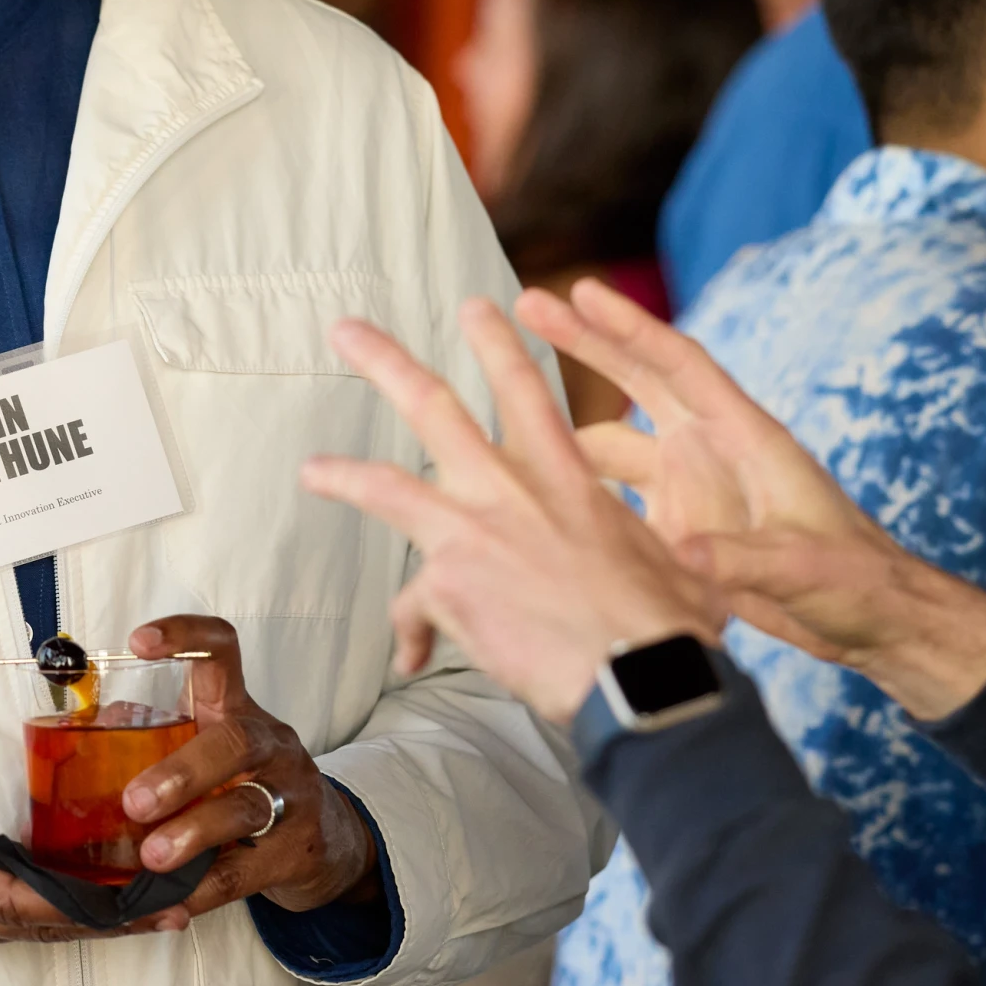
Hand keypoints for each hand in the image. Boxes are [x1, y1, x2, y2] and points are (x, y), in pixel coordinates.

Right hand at [0, 769, 161, 953]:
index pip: (14, 901)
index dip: (79, 905)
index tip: (137, 901)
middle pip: (44, 927)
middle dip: (114, 920)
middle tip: (183, 903)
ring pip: (36, 930)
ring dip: (99, 921)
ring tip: (166, 905)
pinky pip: (18, 923)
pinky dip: (67, 914)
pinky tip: (103, 898)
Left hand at [117, 615, 377, 918]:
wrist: (327, 842)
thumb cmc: (249, 787)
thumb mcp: (212, 753)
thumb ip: (156, 742)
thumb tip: (84, 736)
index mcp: (237, 711)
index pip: (221, 653)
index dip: (185, 638)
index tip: (139, 643)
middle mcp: (270, 744)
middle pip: (235, 740)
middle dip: (183, 770)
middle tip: (135, 802)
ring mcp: (290, 797)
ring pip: (246, 807)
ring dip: (194, 832)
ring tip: (153, 858)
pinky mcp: (296, 851)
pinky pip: (245, 872)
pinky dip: (203, 890)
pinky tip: (172, 904)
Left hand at [304, 297, 724, 724]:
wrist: (639, 677)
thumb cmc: (667, 627)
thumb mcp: (666, 559)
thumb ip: (637, 547)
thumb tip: (672, 561)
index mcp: (566, 475)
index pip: (524, 388)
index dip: (496, 343)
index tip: (475, 308)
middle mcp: (511, 489)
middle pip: (432, 406)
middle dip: (385, 362)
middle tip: (347, 331)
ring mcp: (472, 531)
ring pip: (385, 485)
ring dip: (343, 474)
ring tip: (313, 470)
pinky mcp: (447, 584)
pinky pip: (409, 605)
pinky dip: (409, 633)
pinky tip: (411, 655)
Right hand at [518, 278, 985, 719]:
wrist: (873, 621)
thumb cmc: (854, 580)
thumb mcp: (801, 566)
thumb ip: (741, 557)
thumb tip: (680, 551)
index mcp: (745, 436)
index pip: (679, 365)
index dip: (630, 327)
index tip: (580, 294)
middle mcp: (712, 450)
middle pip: (638, 381)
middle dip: (583, 343)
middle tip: (526, 305)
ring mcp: (695, 487)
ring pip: (617, 442)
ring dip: (568, 425)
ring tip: (504, 411)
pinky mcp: (684, 528)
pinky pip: (620, 501)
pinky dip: (583, 493)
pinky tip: (536, 497)